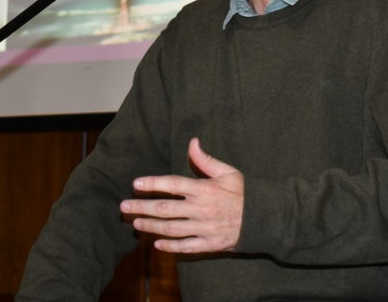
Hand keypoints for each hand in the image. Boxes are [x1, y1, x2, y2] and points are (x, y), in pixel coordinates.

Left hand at [120, 137, 243, 253]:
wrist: (263, 219)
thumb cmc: (244, 193)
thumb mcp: (228, 171)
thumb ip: (206, 159)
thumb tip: (192, 142)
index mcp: (204, 189)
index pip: (173, 184)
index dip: (153, 183)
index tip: (136, 184)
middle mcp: (201, 209)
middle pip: (165, 208)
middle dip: (142, 208)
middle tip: (124, 207)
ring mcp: (204, 228)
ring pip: (171, 229)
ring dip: (151, 227)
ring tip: (136, 224)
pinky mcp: (210, 244)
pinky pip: (186, 247)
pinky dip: (170, 247)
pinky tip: (156, 244)